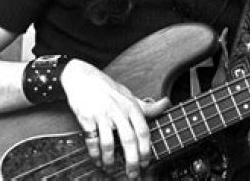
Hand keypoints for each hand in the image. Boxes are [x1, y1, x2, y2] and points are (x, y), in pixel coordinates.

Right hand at [60, 59, 169, 177]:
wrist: (82, 77)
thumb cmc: (108, 89)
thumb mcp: (130, 95)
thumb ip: (147, 105)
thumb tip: (167, 103)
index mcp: (131, 107)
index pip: (143, 130)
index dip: (146, 149)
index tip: (146, 162)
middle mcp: (118, 111)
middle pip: (128, 139)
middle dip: (132, 160)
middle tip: (132, 174)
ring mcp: (102, 115)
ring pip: (108, 143)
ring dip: (110, 160)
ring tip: (111, 169)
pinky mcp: (87, 118)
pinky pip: (92, 140)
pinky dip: (94, 153)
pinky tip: (97, 160)